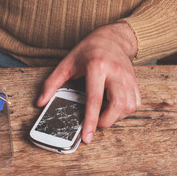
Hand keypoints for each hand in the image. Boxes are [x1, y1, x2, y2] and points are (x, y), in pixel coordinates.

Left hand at [37, 23, 140, 142]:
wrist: (113, 38)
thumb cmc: (89, 50)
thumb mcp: (67, 63)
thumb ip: (52, 83)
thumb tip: (41, 102)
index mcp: (97, 67)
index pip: (94, 100)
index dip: (91, 121)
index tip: (87, 137)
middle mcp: (115, 72)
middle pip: (116, 106)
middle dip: (105, 121)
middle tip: (95, 121)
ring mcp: (128, 77)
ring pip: (128, 107)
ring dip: (115, 116)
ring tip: (104, 110)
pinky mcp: (135, 81)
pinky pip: (135, 104)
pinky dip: (125, 111)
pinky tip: (114, 105)